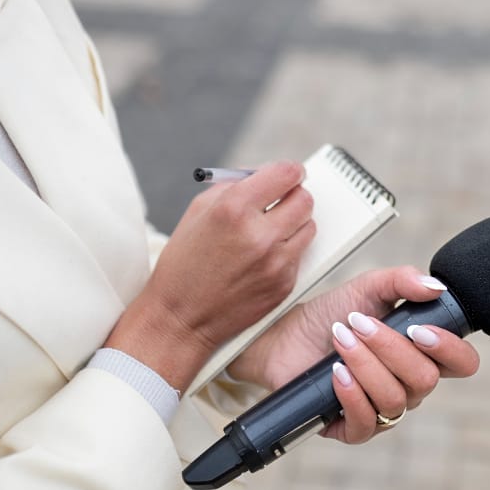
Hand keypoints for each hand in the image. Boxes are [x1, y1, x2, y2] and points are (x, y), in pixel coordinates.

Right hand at [106, 161, 315, 391]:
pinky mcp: (284, 284)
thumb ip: (234, 186)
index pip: (286, 174)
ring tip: (270, 231)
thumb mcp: (198, 212)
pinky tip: (262, 259)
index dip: (290, 171)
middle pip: (304, 199)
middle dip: (294, 195)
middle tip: (283, 200)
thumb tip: (265, 175)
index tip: (290, 174)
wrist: (181, 318)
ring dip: (294, 223)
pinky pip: (299, 255)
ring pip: (308, 226)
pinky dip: (286, 251)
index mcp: (233, 209)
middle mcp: (259, 234)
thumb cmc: (185, 264)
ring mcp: (275, 262)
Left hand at [228, 266, 479, 442]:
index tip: (419, 328)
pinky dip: (352, 395)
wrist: (285, 338)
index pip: (461, 363)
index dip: (450, 349)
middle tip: (358, 322)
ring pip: (394, 398)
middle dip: (390, 347)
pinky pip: (366, 423)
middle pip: (425, 380)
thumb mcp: (366, 288)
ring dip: (365, 364)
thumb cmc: (331, 315)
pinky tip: (336, 372)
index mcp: (422, 354)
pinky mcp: (353, 428)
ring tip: (340, 339)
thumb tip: (436, 288)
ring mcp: (383, 409)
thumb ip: (402, 281)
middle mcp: (409, 386)